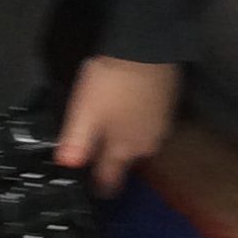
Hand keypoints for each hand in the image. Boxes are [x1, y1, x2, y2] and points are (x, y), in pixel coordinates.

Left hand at [58, 57, 179, 196]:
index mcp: (124, 149)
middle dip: (113, 158)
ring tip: (112, 124)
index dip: (100, 187)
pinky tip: (130, 106)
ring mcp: (161, 124)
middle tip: (98, 148)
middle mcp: (146, 143)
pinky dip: (139, 120)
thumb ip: (75, 142)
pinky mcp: (169, 105)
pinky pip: (150, 122)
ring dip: (127, 137)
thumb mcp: (84, 112)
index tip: (94, 189)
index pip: (111, 180)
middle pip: (127, 160)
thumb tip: (67, 167)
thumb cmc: (111, 84)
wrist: (148, 48)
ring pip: (140, 140)